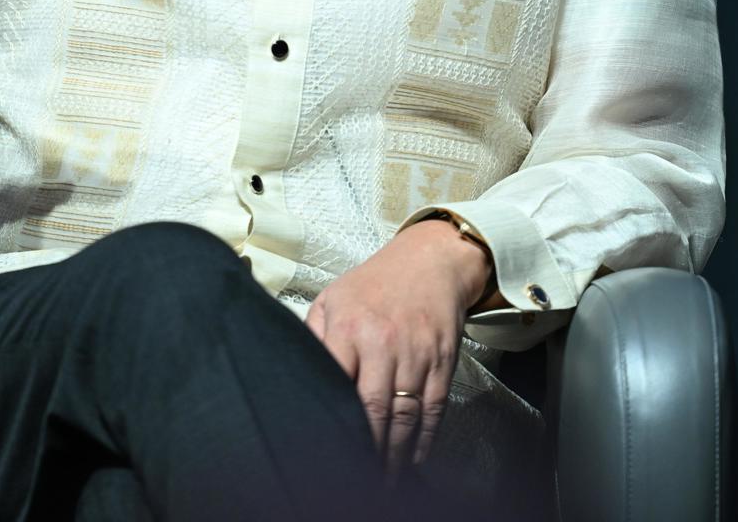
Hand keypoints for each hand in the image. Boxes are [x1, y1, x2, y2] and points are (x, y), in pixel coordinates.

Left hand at [304, 218, 491, 475]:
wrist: (430, 261)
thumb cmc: (374, 284)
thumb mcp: (332, 299)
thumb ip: (314, 336)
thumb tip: (295, 372)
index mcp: (348, 326)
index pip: (337, 382)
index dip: (334, 419)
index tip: (326, 446)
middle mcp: (383, 341)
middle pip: (374, 408)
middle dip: (367, 448)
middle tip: (359, 475)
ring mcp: (417, 352)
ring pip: (405, 415)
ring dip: (395, 452)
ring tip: (384, 478)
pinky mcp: (442, 360)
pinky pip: (434, 408)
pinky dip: (425, 438)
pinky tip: (414, 456)